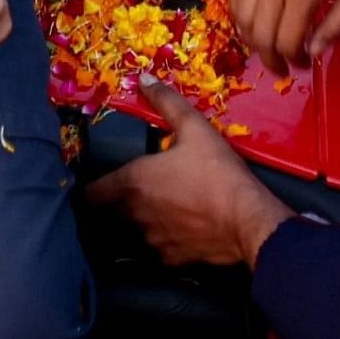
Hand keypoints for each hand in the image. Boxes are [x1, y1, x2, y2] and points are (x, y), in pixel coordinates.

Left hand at [85, 87, 291, 266]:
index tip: (101, 182)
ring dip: (145, 221)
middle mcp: (135, 214)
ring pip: (136, 231)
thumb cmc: (217, 172)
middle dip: (120, 202)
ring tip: (167, 208)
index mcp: (134, 182)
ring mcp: (152, 239)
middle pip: (113, 212)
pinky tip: (184, 228)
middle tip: (141, 189)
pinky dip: (167, 239)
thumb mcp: (195, 128)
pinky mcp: (172, 259)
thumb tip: (144, 79)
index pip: (92, 192)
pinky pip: (160, 248)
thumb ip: (167, 103)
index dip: (93, 187)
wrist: (247, 219)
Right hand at [234, 0, 339, 72]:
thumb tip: (315, 50)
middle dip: (270, 58)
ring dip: (252, 38)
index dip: (293, 60)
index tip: (302, 63)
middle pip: (259, 35)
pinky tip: (257, 14)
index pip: (286, 42)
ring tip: (266, 44)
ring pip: (241, 16)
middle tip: (281, 65)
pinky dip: (241, 10)